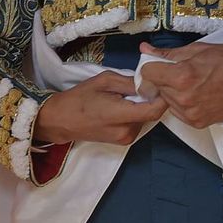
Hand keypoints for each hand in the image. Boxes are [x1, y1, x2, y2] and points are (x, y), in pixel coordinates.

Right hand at [33, 72, 165, 144]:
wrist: (60, 120)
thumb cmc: (80, 98)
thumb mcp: (105, 81)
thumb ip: (130, 82)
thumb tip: (150, 82)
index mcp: (121, 115)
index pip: (155, 109)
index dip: (163, 96)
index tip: (162, 82)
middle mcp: (127, 131)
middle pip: (152, 112)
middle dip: (151, 98)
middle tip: (144, 83)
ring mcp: (126, 139)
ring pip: (145, 118)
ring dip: (143, 105)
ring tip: (129, 94)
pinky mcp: (123, 141)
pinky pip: (137, 123)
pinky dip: (135, 112)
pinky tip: (124, 104)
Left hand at [138, 43, 222, 127]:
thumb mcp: (198, 50)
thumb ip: (167, 53)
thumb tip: (144, 50)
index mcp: (181, 76)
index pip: (147, 73)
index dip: (152, 66)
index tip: (160, 64)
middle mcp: (183, 98)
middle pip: (157, 88)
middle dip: (164, 79)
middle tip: (184, 71)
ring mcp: (191, 114)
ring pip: (167, 101)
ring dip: (173, 92)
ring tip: (194, 83)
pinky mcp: (198, 123)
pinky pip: (179, 112)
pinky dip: (183, 104)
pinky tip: (199, 94)